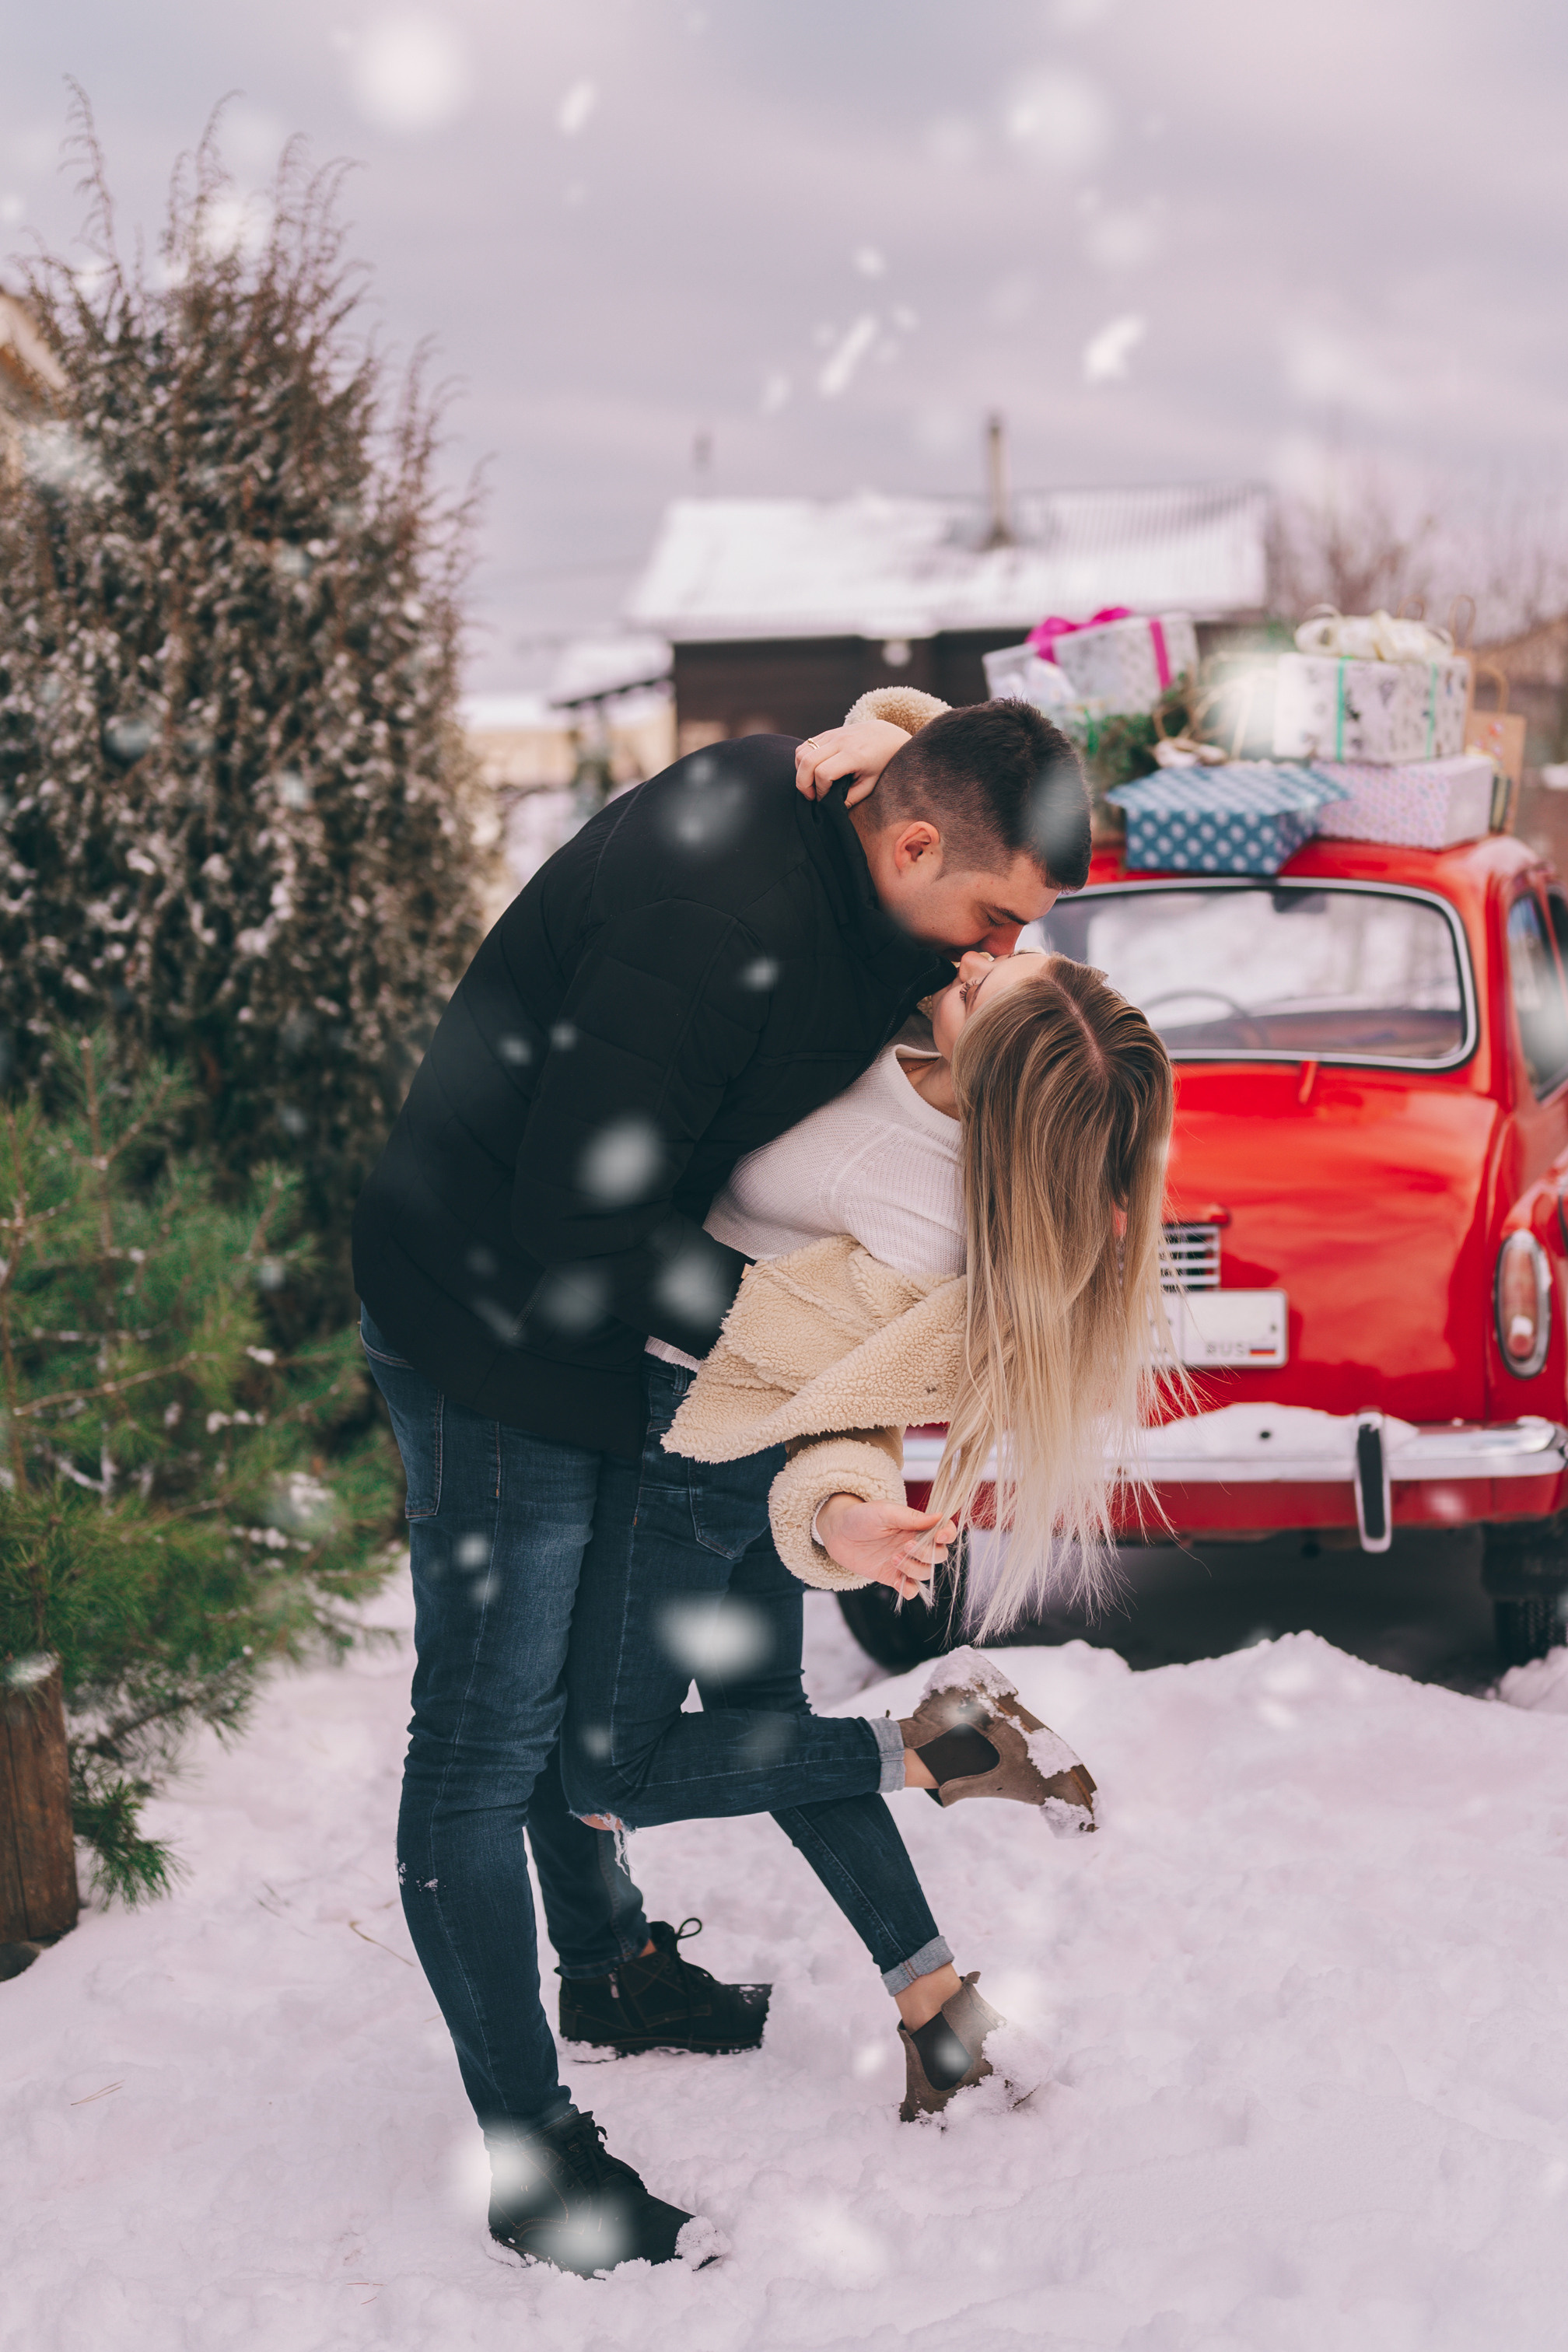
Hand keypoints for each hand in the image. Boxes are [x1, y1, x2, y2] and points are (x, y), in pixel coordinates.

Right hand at [794, 720, 910, 809]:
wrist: (886, 736)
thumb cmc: (881, 762)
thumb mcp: (871, 784)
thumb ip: (852, 797)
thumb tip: (832, 807)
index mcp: (854, 755)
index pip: (824, 773)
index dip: (821, 790)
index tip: (826, 798)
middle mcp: (840, 742)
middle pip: (807, 762)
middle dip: (803, 783)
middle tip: (811, 796)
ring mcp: (832, 735)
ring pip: (801, 753)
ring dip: (800, 772)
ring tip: (810, 785)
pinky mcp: (826, 733)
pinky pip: (804, 746)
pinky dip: (802, 762)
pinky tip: (811, 772)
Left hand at [817, 1493, 958, 1598]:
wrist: (837, 1532)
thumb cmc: (861, 1516)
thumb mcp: (885, 1512)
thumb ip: (912, 1517)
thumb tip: (940, 1516)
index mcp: (917, 1526)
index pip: (944, 1532)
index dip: (948, 1535)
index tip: (939, 1536)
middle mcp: (914, 1544)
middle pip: (938, 1556)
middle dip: (927, 1554)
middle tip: (905, 1546)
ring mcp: (904, 1562)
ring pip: (925, 1573)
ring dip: (914, 1569)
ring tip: (893, 1558)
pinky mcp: (891, 1577)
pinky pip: (910, 1589)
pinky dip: (908, 1589)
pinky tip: (897, 1581)